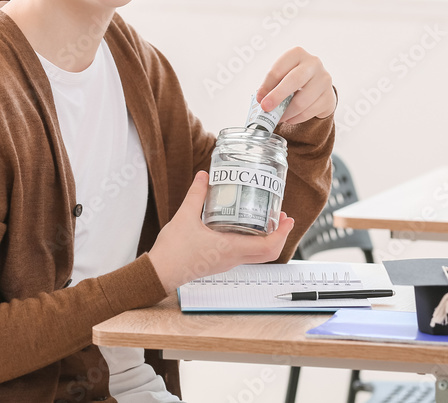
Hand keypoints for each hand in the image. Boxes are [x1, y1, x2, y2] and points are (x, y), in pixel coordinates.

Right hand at [147, 171, 295, 294]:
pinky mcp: (220, 262)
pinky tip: (243, 226)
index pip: (267, 248)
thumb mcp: (185, 216)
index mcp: (230, 249)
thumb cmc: (173, 250)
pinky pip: (244, 254)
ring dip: (266, 238)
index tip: (288, 220)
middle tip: (282, 217)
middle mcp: (233, 259)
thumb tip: (204, 176)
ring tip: (265, 219)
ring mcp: (227, 262)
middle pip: (267, 253)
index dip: (282, 234)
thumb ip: (196, 195)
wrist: (160, 272)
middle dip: (279, 235)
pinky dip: (252, 241)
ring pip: (257, 254)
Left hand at [256, 47, 334, 124]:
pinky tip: (289, 118)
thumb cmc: (294, 79)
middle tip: (266, 108)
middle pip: (294, 80)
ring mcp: (324, 79)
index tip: (259, 98)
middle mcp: (313, 63)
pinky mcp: (329, 96)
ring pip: (302, 100)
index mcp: (297, 53)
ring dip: (286, 112)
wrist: (318, 86)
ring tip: (278, 117)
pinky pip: (310, 112)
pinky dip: (296, 118)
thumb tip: (262, 100)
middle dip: (277, 96)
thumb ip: (271, 85)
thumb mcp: (282, 76)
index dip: (266, 86)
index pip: (278, 69)